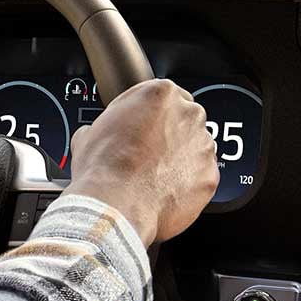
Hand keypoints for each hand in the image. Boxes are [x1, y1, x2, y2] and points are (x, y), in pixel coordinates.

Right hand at [64, 78, 219, 247]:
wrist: (116, 206)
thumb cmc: (103, 170)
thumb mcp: (90, 134)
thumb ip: (107, 125)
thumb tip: (96, 133)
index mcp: (160, 94)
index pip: (165, 95)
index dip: (152, 114)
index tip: (145, 126)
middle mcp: (188, 115)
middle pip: (185, 118)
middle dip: (170, 134)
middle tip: (148, 152)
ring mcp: (203, 145)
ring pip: (195, 147)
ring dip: (180, 158)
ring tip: (155, 175)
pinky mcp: (210, 175)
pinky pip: (201, 175)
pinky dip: (188, 182)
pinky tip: (165, 191)